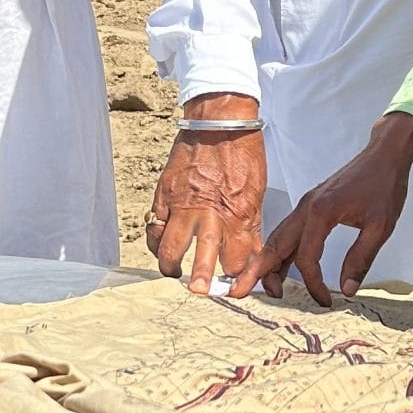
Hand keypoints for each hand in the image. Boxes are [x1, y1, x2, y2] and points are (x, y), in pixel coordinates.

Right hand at [147, 94, 267, 293]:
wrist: (220, 121)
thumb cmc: (243, 153)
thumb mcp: (257, 193)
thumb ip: (250, 227)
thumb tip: (250, 256)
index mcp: (238, 215)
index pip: (236, 259)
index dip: (236, 276)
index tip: (233, 286)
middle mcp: (210, 214)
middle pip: (204, 259)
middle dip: (202, 281)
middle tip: (199, 291)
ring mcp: (183, 205)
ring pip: (170, 248)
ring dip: (172, 265)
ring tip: (174, 272)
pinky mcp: (164, 195)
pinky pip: (154, 228)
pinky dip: (156, 242)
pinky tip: (161, 247)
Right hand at [236, 112, 412, 303]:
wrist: (384, 156)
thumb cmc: (384, 186)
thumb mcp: (380, 226)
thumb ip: (361, 259)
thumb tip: (347, 290)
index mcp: (320, 213)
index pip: (306, 258)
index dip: (313, 284)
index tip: (326, 301)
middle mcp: (306, 208)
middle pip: (275, 245)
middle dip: (259, 272)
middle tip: (242, 292)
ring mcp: (306, 205)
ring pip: (278, 238)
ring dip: (268, 262)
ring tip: (263, 287)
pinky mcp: (311, 205)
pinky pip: (289, 232)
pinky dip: (281, 251)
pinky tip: (282, 268)